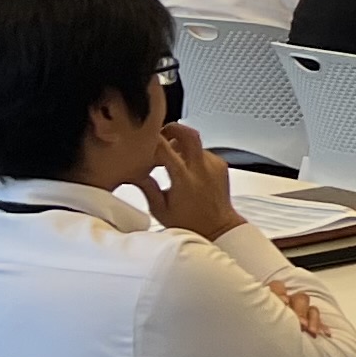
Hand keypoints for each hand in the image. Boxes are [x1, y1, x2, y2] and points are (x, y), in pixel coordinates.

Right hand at [148, 120, 243, 240]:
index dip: (152, 141)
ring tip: (169, 160)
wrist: (219, 228)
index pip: (165, 148)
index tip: (143, 142)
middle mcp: (202, 169)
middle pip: (188, 133)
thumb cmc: (191, 223)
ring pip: (195, 142)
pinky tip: (184, 169)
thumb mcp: (160, 209)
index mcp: (184, 179)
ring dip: (181, 145)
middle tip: (160, 136)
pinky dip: (191, 155)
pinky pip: (203, 151)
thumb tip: (135, 173)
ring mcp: (214, 165)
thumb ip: (147, 188)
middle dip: (172, 128)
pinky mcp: (221, 165)